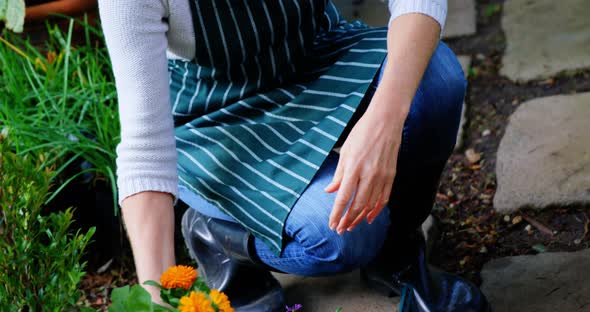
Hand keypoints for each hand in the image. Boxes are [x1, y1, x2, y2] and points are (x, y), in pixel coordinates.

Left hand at [325, 92, 406, 233]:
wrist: (386, 121)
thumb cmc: (362, 133)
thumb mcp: (345, 151)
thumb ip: (339, 174)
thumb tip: (330, 191)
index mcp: (353, 168)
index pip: (344, 198)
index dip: (337, 214)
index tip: (332, 224)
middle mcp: (368, 174)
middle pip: (357, 205)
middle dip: (347, 220)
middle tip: (340, 230)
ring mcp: (382, 176)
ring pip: (371, 205)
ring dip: (360, 218)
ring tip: (351, 226)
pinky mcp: (391, 175)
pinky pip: (384, 198)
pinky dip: (376, 210)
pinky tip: (369, 217)